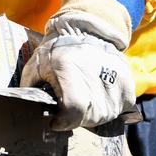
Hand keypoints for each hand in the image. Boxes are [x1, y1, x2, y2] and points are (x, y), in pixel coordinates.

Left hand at [20, 0, 134, 129]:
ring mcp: (115, 86)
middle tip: (67, 101)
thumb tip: (27, 112)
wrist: (88, 33)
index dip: (63, 121)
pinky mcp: (128, 91)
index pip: (73, 109)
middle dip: (73, 117)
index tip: (54, 121)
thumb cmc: (57, 51)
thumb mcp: (36, 65)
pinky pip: (116, 113)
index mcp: (68, 70)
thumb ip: (30, 89)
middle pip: (87, 119)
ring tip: (81, 95)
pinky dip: (105, 109)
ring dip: (89, 114)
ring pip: (102, 119)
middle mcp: (95, 79)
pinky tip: (95, 94)